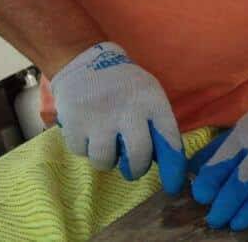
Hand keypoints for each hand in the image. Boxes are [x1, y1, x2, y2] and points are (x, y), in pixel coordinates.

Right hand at [51, 42, 185, 192]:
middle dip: (137, 169)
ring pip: (105, 161)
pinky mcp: (73, 124)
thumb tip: (162, 160)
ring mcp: (99, 119)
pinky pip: (81, 153)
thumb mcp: (148, 94)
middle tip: (133, 168)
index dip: (173, 166)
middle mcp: (128, 111)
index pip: (169, 139)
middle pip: (138, 156)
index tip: (173, 185)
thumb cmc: (123, 84)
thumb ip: (156, 123)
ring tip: (107, 146)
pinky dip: (85, 149)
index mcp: (152, 102)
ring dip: (107, 160)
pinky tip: (88, 134)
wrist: (84, 63)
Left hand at [190, 82, 247, 230]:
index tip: (202, 198)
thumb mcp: (243, 128)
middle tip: (215, 220)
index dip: (208, 183)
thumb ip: (219, 149)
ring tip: (237, 224)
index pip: (222, 162)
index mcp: (246, 132)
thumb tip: (191, 171)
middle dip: (225, 204)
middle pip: (242, 181)